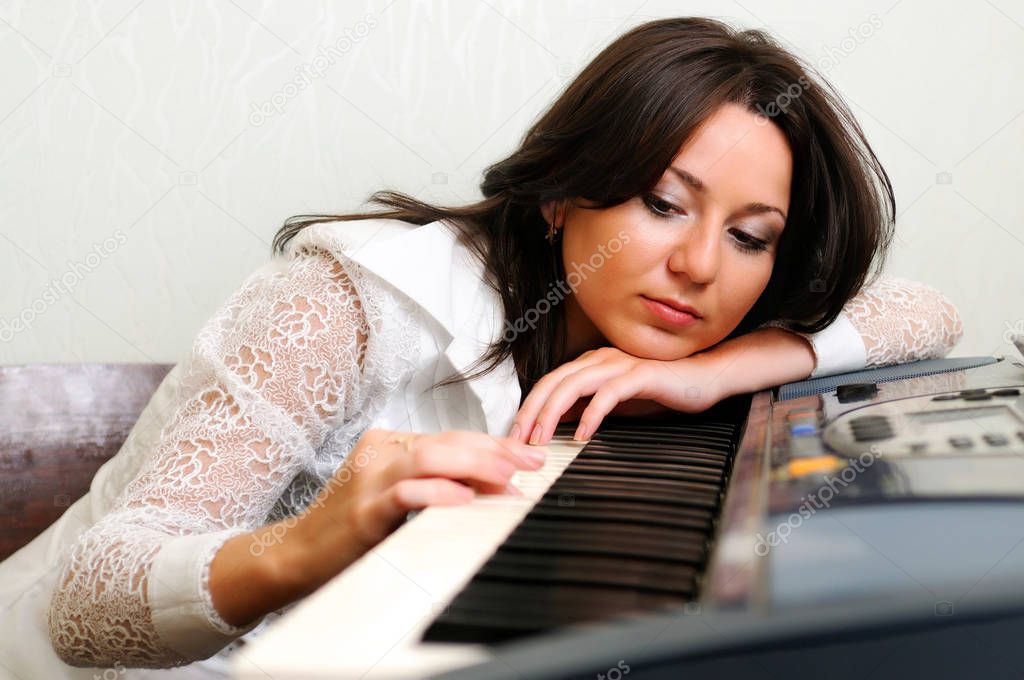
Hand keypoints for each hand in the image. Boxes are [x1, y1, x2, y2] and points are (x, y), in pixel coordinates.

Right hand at [285, 428, 547, 590]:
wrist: (296, 553)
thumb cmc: (351, 526)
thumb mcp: (396, 495)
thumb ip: (437, 482)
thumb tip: (496, 481)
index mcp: (389, 443)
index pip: (452, 436)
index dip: (493, 443)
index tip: (528, 453)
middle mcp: (380, 451)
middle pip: (447, 441)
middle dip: (494, 450)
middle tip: (530, 462)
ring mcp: (369, 479)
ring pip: (431, 457)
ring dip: (476, 465)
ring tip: (508, 477)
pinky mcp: (363, 510)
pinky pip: (406, 493)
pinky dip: (439, 493)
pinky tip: (465, 498)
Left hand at [509, 346, 724, 445]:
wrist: (703, 378)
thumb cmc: (659, 391)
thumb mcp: (614, 403)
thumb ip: (586, 407)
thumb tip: (555, 424)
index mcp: (590, 364)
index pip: (549, 383)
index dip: (528, 408)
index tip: (515, 435)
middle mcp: (600, 359)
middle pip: (553, 383)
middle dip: (531, 412)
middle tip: (518, 440)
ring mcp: (620, 364)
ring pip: (574, 385)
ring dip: (553, 413)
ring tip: (542, 439)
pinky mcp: (641, 375)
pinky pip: (609, 393)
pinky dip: (592, 413)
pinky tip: (583, 434)